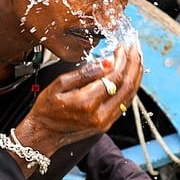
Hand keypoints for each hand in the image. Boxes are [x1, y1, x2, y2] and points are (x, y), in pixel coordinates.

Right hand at [16, 44, 142, 157]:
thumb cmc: (47, 109)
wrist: (43, 134)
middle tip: (134, 46)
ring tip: (136, 57)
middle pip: (127, 85)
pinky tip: (131, 75)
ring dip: (136, 74)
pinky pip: (125, 103)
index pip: (114, 76)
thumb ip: (85, 73)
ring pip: (130, 95)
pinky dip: (131, 87)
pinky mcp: (107, 124)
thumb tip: (107, 62)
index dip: (121, 58)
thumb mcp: (59, 84)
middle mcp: (100, 115)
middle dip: (134, 63)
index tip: (121, 45)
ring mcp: (105, 122)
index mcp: (87, 103)